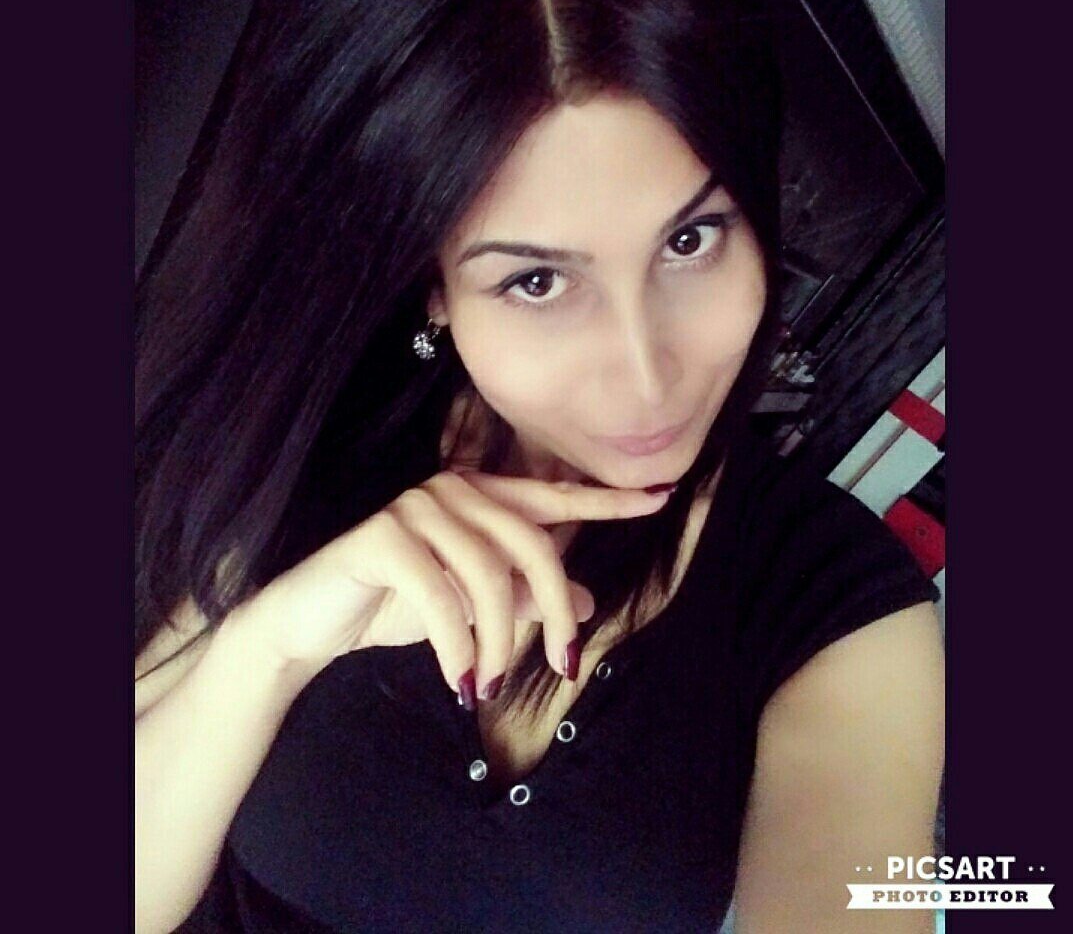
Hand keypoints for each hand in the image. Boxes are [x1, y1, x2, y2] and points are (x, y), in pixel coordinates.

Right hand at [242, 469, 673, 697]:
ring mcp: (416, 508)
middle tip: (564, 665)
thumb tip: (587, 603)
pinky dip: (457, 644)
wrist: (312, 624)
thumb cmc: (398, 607)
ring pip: (489, 573)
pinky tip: (460, 680)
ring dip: (501, 638)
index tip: (660, 497)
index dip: (606, 499)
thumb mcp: (475, 609)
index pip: (554, 498)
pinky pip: (440, 594)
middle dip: (556, 609)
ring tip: (494, 682)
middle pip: (532, 543)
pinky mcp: (381, 536)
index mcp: (481, 498)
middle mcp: (454, 491)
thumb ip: (527, 598)